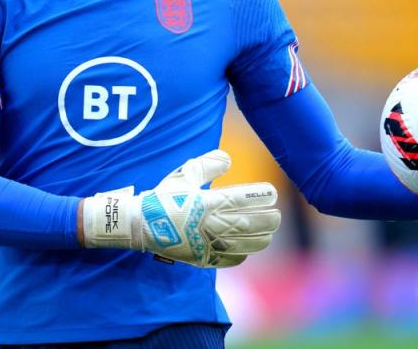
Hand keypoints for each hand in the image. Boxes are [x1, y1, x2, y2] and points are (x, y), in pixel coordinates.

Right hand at [82, 150, 280, 266]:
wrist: (141, 225)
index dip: (260, 196)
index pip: (241, 199)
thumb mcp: (183, 176)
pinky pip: (228, 259)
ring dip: (260, 239)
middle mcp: (209, 224)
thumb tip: (228, 158)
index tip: (272, 194)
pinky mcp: (201, 258)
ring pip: (243, 244)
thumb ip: (207, 165)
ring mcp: (206, 244)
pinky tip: (247, 250)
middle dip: (267, 220)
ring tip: (269, 234)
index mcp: (206, 202)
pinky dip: (241, 255)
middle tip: (276, 215)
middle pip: (248, 223)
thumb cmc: (164, 197)